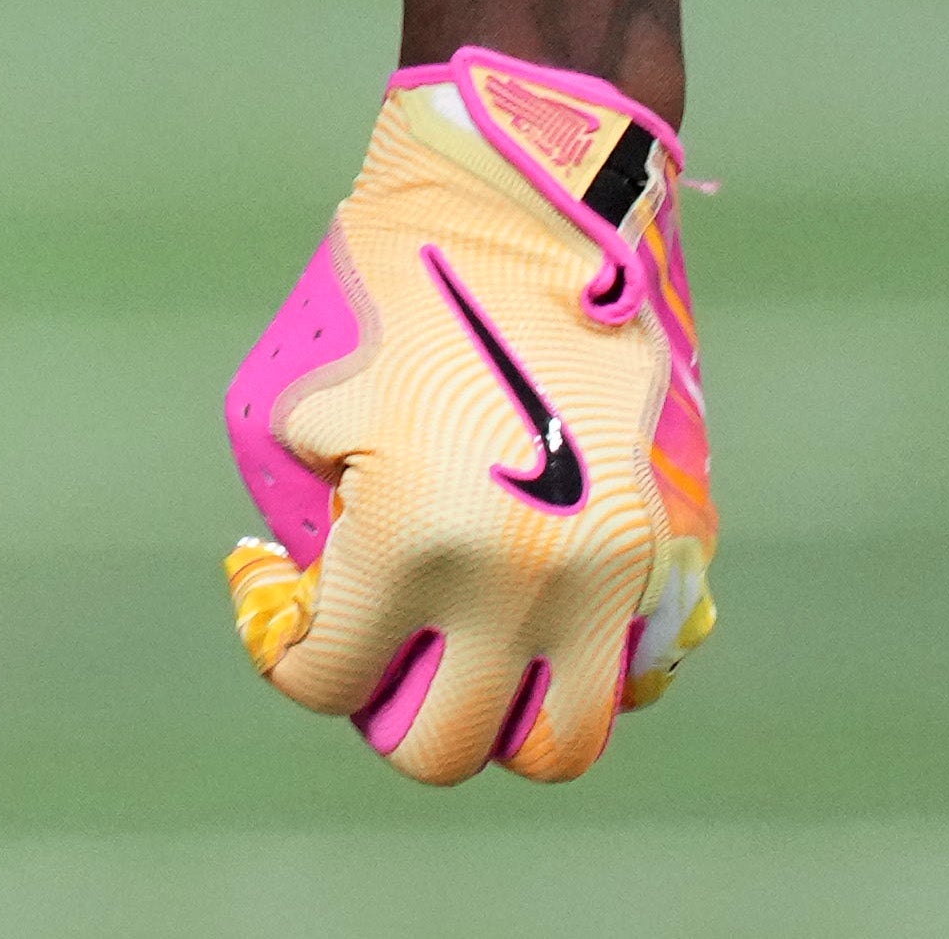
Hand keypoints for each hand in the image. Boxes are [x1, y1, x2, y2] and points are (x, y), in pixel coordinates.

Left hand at [218, 49, 716, 784]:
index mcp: (412, 541)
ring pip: (559, 741)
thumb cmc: (395, 287)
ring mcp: (608, 572)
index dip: (286, 654)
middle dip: (388, 708)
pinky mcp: (669, 548)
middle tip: (375, 642)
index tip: (280, 599)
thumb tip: (315, 608)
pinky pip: (626, 670)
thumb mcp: (297, 403)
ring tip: (458, 648)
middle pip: (444, 748)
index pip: (330, 685)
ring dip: (498, 714)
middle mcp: (521, 580)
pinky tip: (525, 597)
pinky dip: (572, 665)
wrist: (534, 201)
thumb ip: (305, 529)